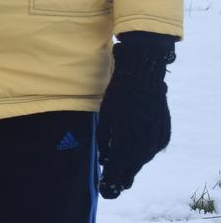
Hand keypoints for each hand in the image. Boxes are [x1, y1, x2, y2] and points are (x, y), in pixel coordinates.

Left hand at [97, 32, 175, 198]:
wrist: (143, 80)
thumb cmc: (118, 98)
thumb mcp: (105, 121)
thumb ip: (105, 143)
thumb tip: (104, 160)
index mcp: (127, 146)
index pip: (117, 172)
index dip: (110, 181)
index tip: (104, 188)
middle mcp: (145, 149)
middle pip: (132, 169)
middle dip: (121, 175)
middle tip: (112, 181)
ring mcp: (157, 143)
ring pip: (142, 160)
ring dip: (131, 163)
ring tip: (120, 167)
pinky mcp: (164, 136)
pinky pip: (151, 150)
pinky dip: (141, 152)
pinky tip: (133, 150)